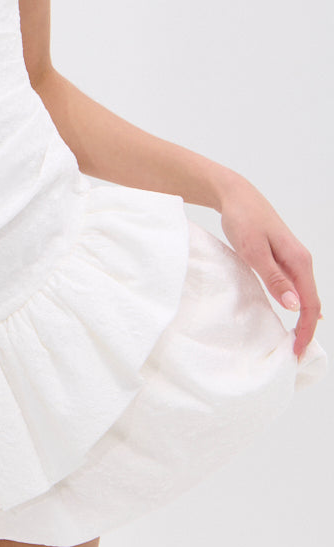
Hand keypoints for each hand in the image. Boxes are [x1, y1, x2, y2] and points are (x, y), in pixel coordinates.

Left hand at [217, 173, 321, 358]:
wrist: (235, 194)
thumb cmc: (243, 219)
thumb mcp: (254, 251)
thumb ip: (274, 278)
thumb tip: (294, 305)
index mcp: (299, 260)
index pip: (310, 303)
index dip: (306, 329)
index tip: (296, 349)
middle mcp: (301, 260)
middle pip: (311, 301)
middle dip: (306, 328)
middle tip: (294, 352)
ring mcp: (292, 258)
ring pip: (303, 294)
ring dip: (301, 318)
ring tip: (292, 340)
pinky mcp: (281, 256)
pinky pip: (293, 285)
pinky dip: (294, 303)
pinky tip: (291, 314)